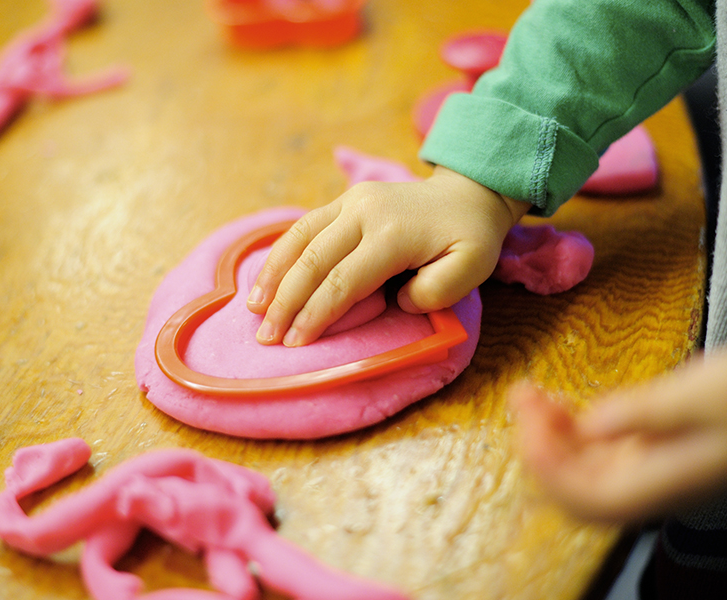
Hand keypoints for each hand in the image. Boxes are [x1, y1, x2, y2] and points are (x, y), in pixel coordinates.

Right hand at [247, 166, 528, 345]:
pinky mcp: (345, 200)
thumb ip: (438, 290)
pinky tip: (267, 278)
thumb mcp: (473, 267)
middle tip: (265, 338)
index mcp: (393, 233)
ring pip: (300, 238)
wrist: (468, 195)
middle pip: (313, 261)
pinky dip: (281, 253)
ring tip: (254, 309)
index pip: (343, 280)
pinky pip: (304, 226)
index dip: (316, 314)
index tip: (296, 344)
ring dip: (274, 275)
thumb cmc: (469, 238)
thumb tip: (397, 300)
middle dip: (285, 302)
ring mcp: (352, 201)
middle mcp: (364, 211)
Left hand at [510, 343, 726, 523]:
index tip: (529, 418)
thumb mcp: (704, 394)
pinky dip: (572, 431)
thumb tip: (588, 425)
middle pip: (576, 492)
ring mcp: (651, 471)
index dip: (548, 467)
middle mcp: (652, 487)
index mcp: (666, 483)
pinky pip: (600, 453)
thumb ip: (644, 413)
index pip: (588, 498)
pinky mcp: (652, 451)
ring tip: (530, 393)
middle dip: (539, 450)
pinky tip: (558, 403)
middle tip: (522, 396)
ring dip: (549, 438)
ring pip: (583, 471)